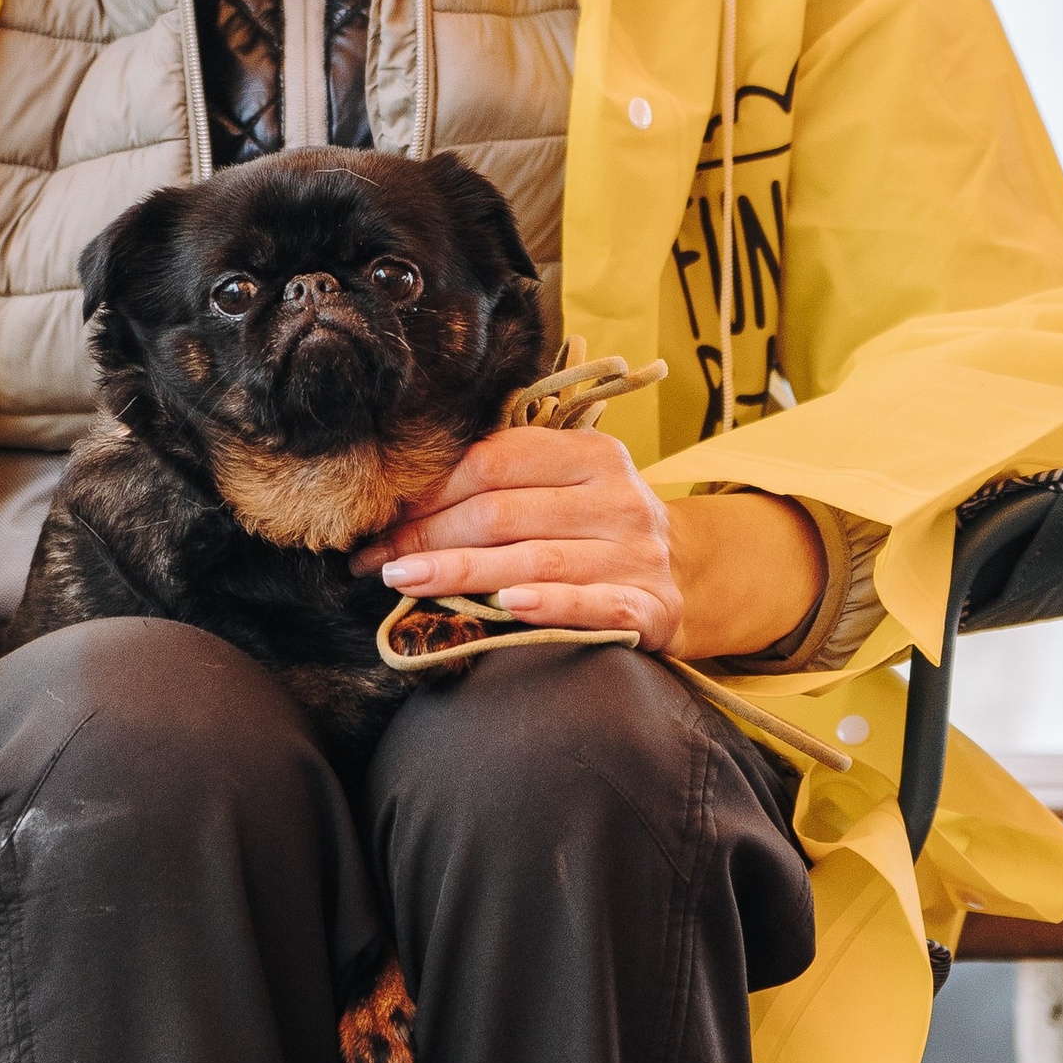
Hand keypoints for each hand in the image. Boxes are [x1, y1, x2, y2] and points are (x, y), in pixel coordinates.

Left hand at [350, 426, 822, 660]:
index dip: (430, 491)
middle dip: (428, 537)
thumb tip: (399, 507)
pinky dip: (547, 605)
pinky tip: (504, 608)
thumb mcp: (565, 489)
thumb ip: (505, 485)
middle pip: (503, 513)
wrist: (686, 577)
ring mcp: (638, 553)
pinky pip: (591, 605)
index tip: (381, 519)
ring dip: (459, 573)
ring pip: (532, 560)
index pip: (496, 461)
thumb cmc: (596, 531)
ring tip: (403, 582)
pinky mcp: (651, 606)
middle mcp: (619, 498)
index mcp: (593, 453)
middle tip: (376, 561)